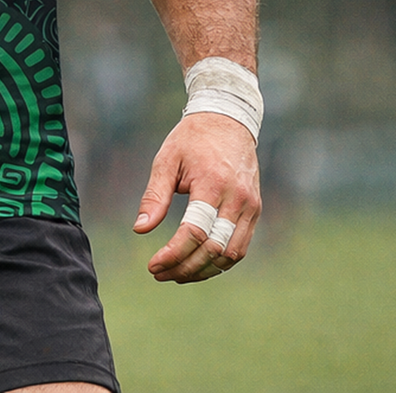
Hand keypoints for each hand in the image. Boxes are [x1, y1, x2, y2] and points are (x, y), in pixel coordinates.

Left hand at [133, 112, 260, 282]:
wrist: (227, 121)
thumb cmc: (191, 140)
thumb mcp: (166, 160)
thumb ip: (155, 196)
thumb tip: (140, 229)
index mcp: (212, 184)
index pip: (195, 232)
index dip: (173, 254)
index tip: (152, 264)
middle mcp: (237, 200)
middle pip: (214, 249)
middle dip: (185, 267)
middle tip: (158, 273)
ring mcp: (250, 207)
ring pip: (231, 254)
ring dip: (202, 270)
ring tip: (175, 273)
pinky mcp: (255, 210)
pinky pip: (240, 246)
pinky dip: (220, 261)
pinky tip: (197, 263)